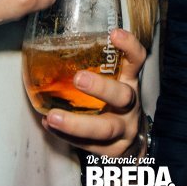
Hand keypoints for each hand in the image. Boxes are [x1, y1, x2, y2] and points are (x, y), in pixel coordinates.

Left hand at [42, 28, 147, 157]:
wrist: (132, 141)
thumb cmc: (113, 103)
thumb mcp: (114, 81)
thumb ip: (96, 68)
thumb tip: (50, 46)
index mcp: (130, 82)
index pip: (136, 60)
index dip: (129, 47)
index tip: (114, 34)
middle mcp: (130, 105)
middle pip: (122, 96)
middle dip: (101, 87)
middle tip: (78, 78)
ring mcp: (124, 130)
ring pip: (105, 128)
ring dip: (76, 123)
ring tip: (53, 117)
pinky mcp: (113, 151)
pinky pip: (88, 146)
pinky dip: (66, 136)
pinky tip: (49, 126)